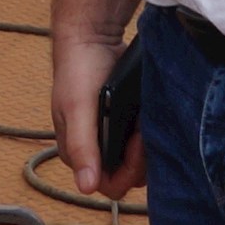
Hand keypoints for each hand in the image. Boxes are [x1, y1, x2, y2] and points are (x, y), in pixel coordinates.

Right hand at [51, 14, 142, 200]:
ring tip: (147, 121)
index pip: (107, 185)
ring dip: (147, 148)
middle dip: (140, 159)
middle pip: (126, 176)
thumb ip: (81, 147)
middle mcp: (93, 150)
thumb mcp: (77, 109)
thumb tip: (85, 187)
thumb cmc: (78, 71)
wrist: (92, 37)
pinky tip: (149, 118)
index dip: (126, 171)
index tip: (137, 144)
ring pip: (137, 162)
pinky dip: (149, 134)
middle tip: (144, 132)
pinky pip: (141, 143)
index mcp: (76, 153)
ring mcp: (109, 137)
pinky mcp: (123, 125)